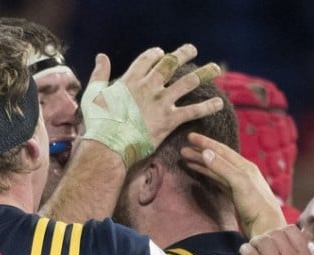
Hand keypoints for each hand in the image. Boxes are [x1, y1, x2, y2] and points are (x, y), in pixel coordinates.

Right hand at [81, 45, 221, 167]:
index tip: (162, 53)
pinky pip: (193, 110)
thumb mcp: (93, 94)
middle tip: (193, 50)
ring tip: (216, 68)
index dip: (156, 54)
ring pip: (188, 82)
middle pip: (171, 64)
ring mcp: (162, 102)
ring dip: (204, 73)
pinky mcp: (170, 120)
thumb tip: (101, 57)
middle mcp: (150, 86)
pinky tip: (219, 103)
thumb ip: (99, 74)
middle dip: (183, 54)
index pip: (147, 59)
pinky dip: (207, 107)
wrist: (109, 145)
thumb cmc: (98, 122)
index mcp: (131, 79)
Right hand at [179, 132, 286, 237]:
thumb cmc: (256, 204)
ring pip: (216, 169)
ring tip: (187, 160)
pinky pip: (217, 180)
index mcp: (244, 166)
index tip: (190, 137)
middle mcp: (241, 172)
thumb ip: (222, 167)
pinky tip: (200, 172)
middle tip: (183, 149)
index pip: (221, 150)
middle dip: (200, 152)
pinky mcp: (234, 195)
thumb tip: (205, 152)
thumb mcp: (239, 183)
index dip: (205, 143)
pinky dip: (207, 174)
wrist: (265, 226)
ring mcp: (238, 183)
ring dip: (202, 163)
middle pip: (217, 158)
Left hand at [239, 225, 313, 254]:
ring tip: (251, 248)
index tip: (274, 240)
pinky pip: (250, 253)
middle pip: (275, 233)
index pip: (291, 230)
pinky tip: (244, 252)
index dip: (279, 232)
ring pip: (262, 240)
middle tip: (259, 245)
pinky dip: (245, 249)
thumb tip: (297, 242)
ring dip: (254, 242)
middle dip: (265, 237)